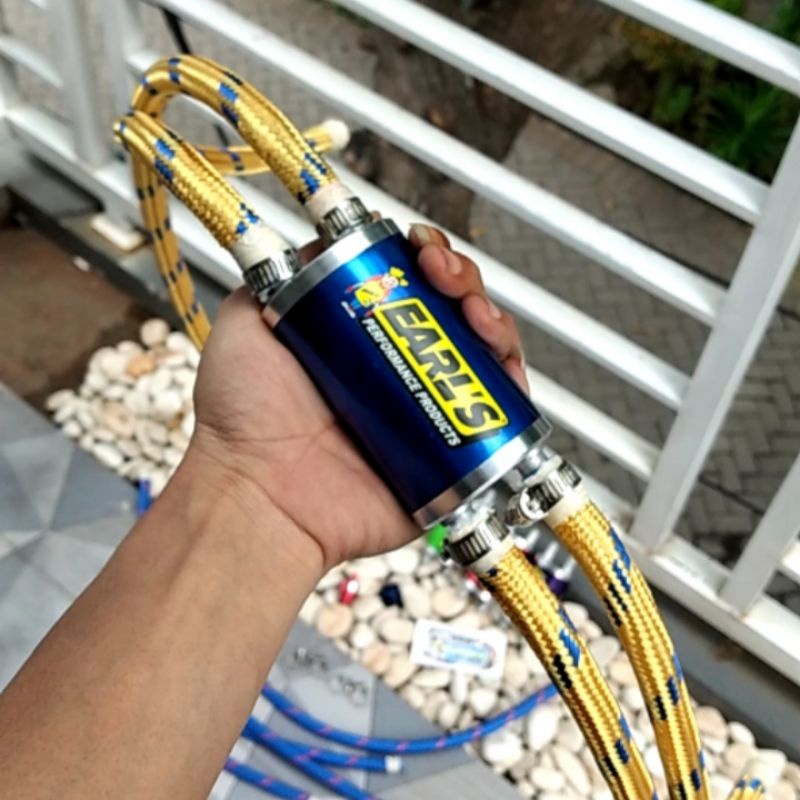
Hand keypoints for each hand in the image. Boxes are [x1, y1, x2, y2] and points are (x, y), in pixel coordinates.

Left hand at [190, 224, 527, 569]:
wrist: (258, 492)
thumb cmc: (241, 418)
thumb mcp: (249, 319)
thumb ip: (286, 275)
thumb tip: (329, 238)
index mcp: (360, 339)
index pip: (412, 286)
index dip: (427, 259)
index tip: (419, 248)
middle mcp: (397, 371)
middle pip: (453, 313)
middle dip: (463, 282)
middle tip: (445, 276)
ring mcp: (424, 411)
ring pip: (482, 356)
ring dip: (492, 323)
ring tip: (476, 316)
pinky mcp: (448, 456)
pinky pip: (498, 419)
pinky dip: (513, 388)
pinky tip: (503, 366)